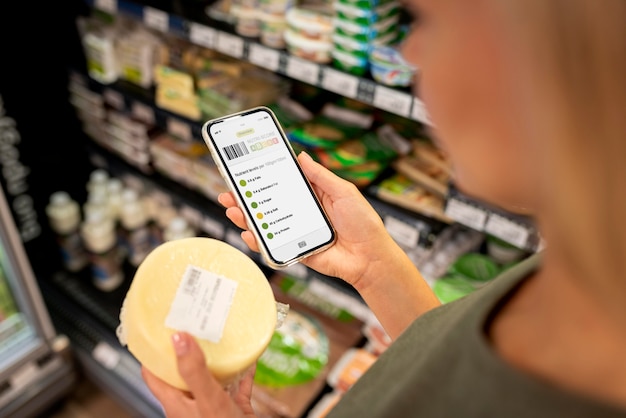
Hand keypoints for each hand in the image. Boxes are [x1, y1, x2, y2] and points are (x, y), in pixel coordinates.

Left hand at [142, 332, 256, 417]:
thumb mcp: (206, 399)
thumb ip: (192, 371)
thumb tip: (177, 338)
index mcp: (176, 404)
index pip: (154, 374)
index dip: (152, 351)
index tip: (157, 329)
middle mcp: (192, 405)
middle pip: (184, 372)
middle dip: (189, 348)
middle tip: (193, 324)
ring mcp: (213, 408)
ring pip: (211, 377)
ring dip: (216, 358)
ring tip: (219, 336)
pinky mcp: (234, 411)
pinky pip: (237, 386)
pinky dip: (243, 371)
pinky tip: (249, 358)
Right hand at [218, 151, 397, 287]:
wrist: (370, 258)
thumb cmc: (364, 223)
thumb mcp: (344, 192)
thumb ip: (321, 176)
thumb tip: (301, 157)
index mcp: (313, 195)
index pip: (283, 183)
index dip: (265, 176)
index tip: (246, 169)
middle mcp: (302, 212)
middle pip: (269, 203)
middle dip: (247, 197)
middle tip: (229, 191)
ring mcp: (297, 232)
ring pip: (267, 223)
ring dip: (247, 217)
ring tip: (233, 209)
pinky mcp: (297, 250)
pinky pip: (274, 246)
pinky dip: (258, 242)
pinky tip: (248, 234)